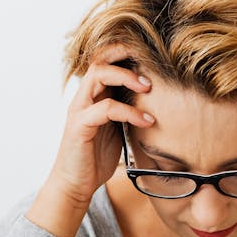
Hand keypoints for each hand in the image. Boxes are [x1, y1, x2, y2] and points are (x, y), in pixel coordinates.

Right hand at [46, 43, 154, 208]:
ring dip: (126, 77)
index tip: (151, 55)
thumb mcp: (119, 129)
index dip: (125, 52)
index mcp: (94, 95)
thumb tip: (160, 101)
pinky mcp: (79, 126)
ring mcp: (79, 109)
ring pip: (98, 75)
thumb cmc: (97, 157)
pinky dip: (129, 112)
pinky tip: (146, 120)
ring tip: (149, 87)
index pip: (106, 61)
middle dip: (125, 53)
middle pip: (100, 58)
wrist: (76, 184)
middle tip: (151, 63)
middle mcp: (84, 97)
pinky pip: (105, 109)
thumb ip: (129, 112)